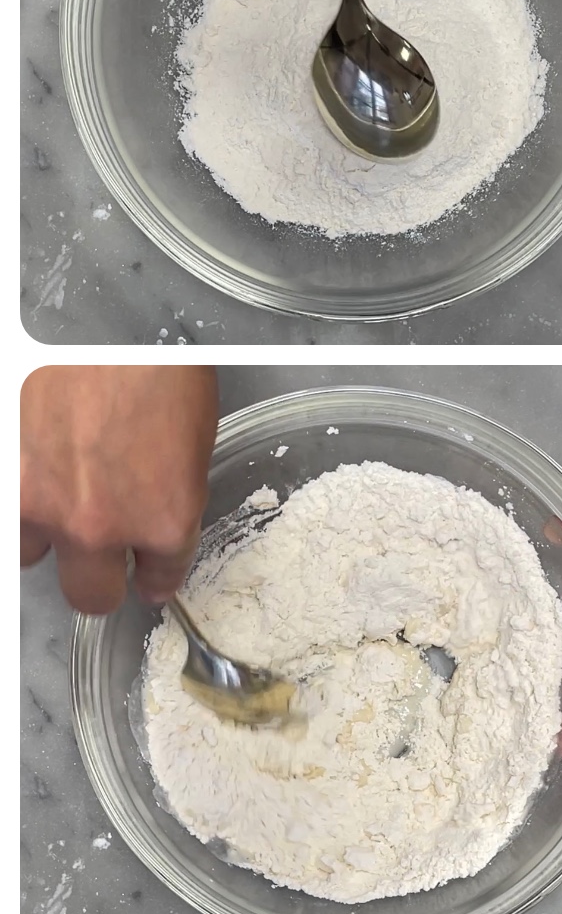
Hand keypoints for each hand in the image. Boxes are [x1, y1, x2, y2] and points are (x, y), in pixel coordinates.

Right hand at [21, 366, 216, 614]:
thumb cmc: (154, 358)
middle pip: (89, 595)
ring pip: (30, 556)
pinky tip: (35, 474)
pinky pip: (8, 515)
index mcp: (162, 519)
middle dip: (100, 581)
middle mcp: (97, 525)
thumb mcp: (189, 435)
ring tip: (57, 504)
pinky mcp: (2, 479)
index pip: (160, 576)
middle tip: (102, 566)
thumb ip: (165, 486)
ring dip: (46, 536)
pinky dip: (18, 502)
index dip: (155, 578)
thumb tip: (151, 501)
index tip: (149, 579)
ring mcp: (36, 503)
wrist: (96, 318)